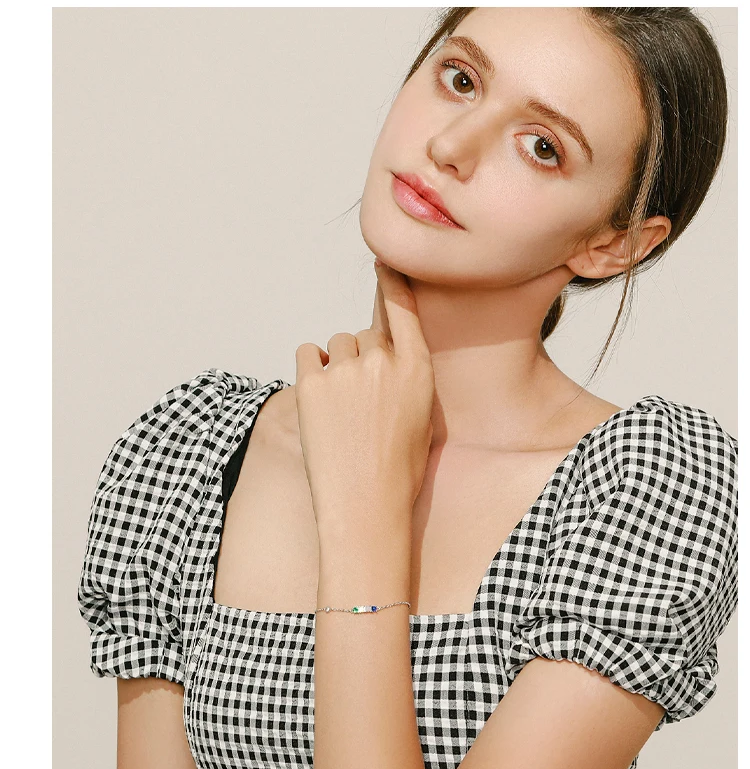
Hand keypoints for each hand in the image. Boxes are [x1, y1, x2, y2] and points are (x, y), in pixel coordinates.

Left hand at [294, 261, 434, 530]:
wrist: (365, 507)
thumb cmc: (397, 471)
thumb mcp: (422, 418)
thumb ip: (406, 376)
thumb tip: (382, 350)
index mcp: (417, 369)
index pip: (402, 308)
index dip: (391, 282)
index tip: (382, 262)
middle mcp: (383, 361)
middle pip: (365, 334)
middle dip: (361, 358)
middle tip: (360, 403)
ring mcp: (345, 370)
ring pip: (336, 345)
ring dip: (335, 366)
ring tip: (341, 412)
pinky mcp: (310, 383)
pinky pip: (307, 355)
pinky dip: (311, 371)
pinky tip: (320, 402)